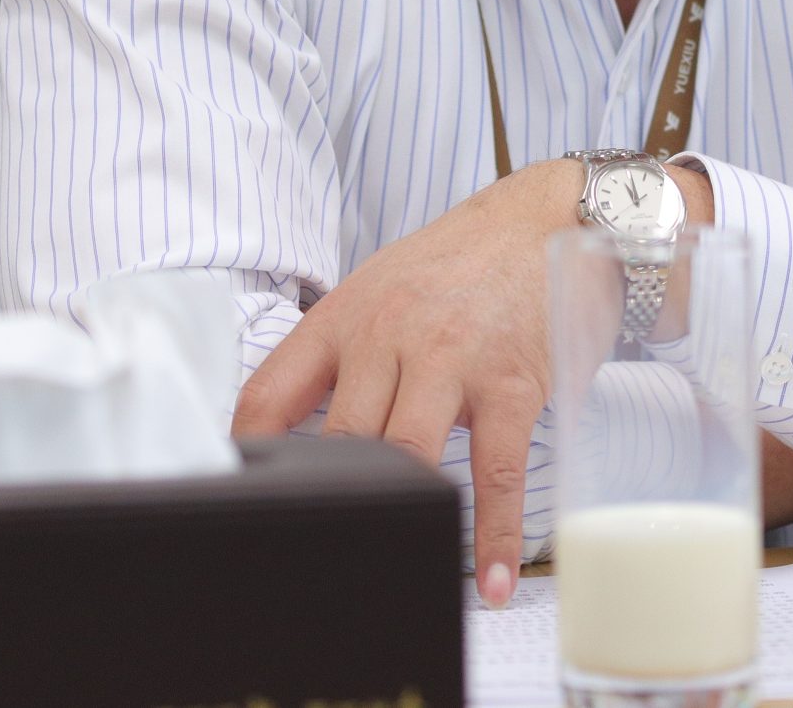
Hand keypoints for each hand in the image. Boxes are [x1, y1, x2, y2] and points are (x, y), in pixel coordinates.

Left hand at [232, 156, 584, 607]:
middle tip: (327, 558)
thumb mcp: (382, 287)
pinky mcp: (511, 381)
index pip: (269, 395)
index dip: (247, 458)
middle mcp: (389, 335)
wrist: (548, 215)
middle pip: (340, 439)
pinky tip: (494, 576)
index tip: (244, 505)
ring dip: (404, 516)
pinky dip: (495, 532)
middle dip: (333, 501)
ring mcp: (452, 359)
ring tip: (401, 567)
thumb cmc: (463, 261)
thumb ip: (344, 353)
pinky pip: (495, 470)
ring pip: (405, 455)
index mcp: (346, 317)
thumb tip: (308, 428)